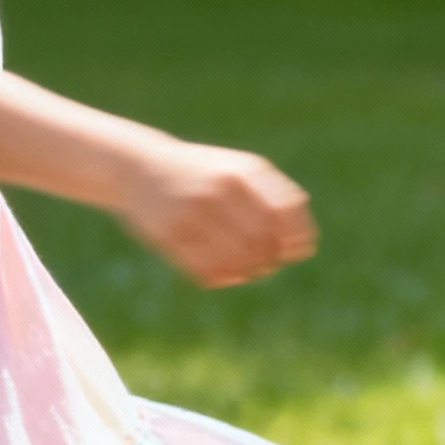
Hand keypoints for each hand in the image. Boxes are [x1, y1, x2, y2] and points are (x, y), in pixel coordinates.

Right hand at [116, 139, 315, 287]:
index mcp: (243, 172)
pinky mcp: (171, 234)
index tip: (298, 250)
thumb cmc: (200, 173)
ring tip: (250, 270)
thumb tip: (305, 238)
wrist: (139, 167)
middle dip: (271, 258)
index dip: (297, 237)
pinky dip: (224, 277)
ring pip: (236, 259)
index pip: (285, 212)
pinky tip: (227, 274)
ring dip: (250, 272)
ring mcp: (194, 212)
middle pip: (263, 240)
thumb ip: (273, 195)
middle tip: (268, 263)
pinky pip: (207, 269)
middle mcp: (220, 190)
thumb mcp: (238, 170)